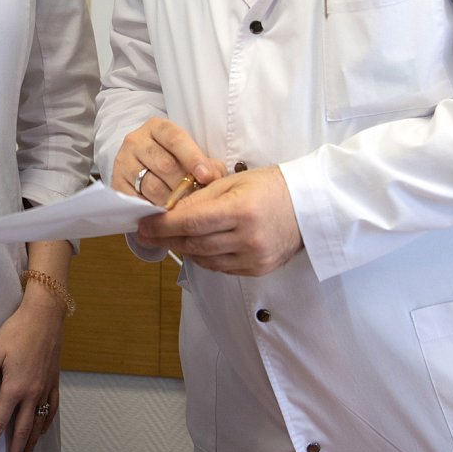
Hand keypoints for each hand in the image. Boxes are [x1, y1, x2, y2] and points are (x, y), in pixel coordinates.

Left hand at [0, 288, 65, 451]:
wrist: (45, 317)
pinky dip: (47, 424)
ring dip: (32, 442)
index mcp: (14, 388)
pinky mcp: (54, 382)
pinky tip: (43, 430)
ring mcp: (45, 389)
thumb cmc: (16, 332)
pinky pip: (52, 409)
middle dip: (14, 450)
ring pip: (38, 423)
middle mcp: (32, 394)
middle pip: (22, 429)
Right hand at [112, 117, 221, 208]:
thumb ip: (206, 163)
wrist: (140, 164)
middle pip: (164, 165)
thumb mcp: (188, 153)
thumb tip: (214, 178)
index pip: (176, 139)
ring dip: (172, 202)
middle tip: (199, 201)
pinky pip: (138, 201)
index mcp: (157, 128)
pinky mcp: (117, 183)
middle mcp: (136, 141)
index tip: (207, 177)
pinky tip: (167, 217)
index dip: (193, 158)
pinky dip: (154, 212)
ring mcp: (124, 162)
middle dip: (185, 186)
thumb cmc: (172, 159)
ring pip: (152, 186)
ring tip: (185, 211)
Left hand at [134, 166, 302, 276]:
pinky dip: (205, 257)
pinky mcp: (258, 269)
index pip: (191, 222)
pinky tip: (199, 246)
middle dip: (168, 238)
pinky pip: (221, 267)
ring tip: (173, 238)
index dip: (162, 226)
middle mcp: (248, 238)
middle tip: (149, 233)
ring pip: (205, 259)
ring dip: (185, 248)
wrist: (310, 205)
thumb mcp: (233, 182)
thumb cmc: (270, 186)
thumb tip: (169, 212)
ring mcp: (254, 257)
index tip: (142, 226)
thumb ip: (201, 198)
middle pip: (194, 243)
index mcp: (240, 210)